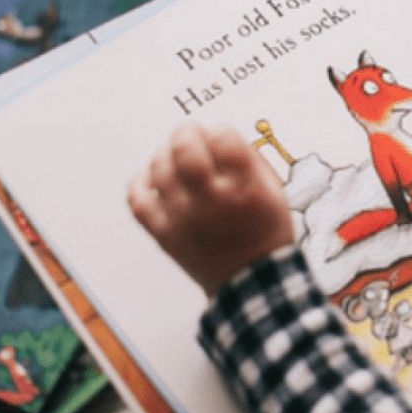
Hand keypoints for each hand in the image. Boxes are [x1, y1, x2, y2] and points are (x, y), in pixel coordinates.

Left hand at [127, 122, 293, 295]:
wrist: (252, 281)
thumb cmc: (265, 232)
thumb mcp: (274, 190)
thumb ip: (248, 159)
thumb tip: (217, 136)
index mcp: (245, 187)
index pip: (222, 137)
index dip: (220, 131)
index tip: (221, 138)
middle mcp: (212, 200)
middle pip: (184, 148)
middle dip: (186, 132)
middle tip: (190, 134)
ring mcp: (184, 217)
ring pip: (159, 169)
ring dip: (165, 153)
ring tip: (175, 156)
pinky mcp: (164, 234)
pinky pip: (137, 200)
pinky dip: (139, 182)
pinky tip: (151, 178)